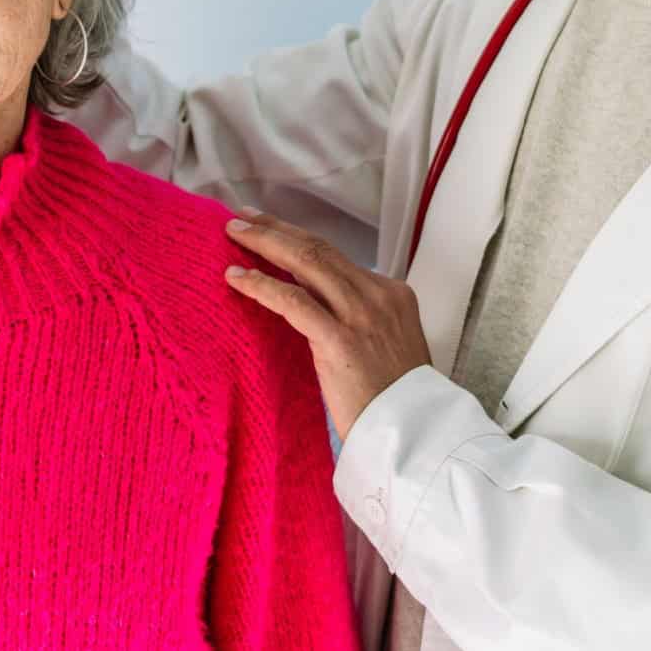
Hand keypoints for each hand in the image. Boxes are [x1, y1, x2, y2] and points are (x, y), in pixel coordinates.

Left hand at [223, 207, 433, 440]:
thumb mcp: (392, 344)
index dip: (299, 239)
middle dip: (276, 228)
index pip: (337, 256)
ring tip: (234, 233)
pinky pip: (292, 301)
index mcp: (393, 293)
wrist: (416, 433)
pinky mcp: (339, 340)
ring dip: (264, 242)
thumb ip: (364, 318)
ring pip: (304, 262)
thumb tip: (322, 307)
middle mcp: (378, 295)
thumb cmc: (398, 400)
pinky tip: (237, 278)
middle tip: (244, 217)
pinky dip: (261, 285)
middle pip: (317, 249)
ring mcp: (360, 315)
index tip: (275, 230)